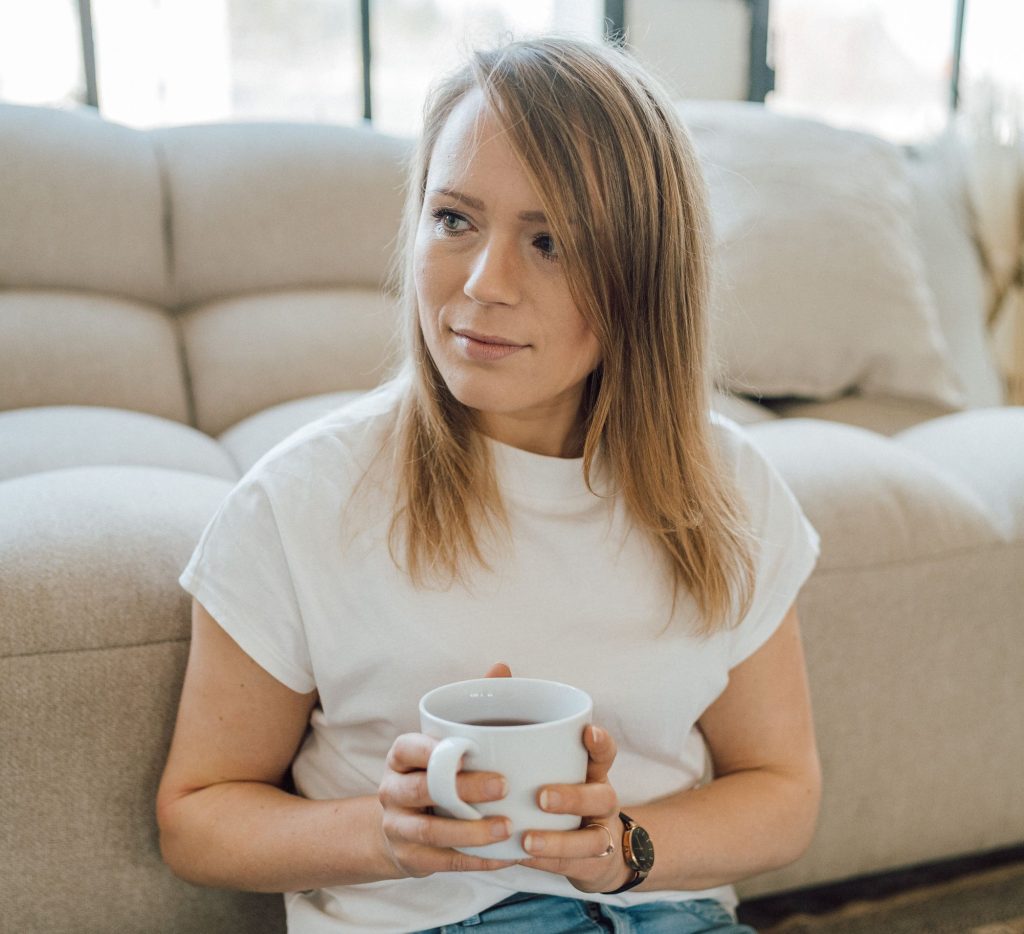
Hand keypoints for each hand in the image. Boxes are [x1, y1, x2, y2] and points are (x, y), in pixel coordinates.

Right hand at [376, 662, 514, 878]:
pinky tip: (506, 856)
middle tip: (504, 785)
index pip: (409, 748)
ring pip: (432, 830)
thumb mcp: (442, 741)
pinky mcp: (410, 858)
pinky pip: (443, 861)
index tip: (469, 750)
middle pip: (424, 789)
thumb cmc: (433, 773)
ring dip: (471, 831)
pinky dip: (476, 860)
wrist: (397, 829)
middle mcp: (392, 790)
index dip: (434, 750)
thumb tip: (502, 669)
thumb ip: (470, 708)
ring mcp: (397, 826)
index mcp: (400, 756)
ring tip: (509, 827)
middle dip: (464, 789)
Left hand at [518, 724, 632, 893]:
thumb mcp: (559, 778)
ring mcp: (601, 834)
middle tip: (541, 798)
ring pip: (592, 840)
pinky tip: (522, 857)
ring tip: (527, 841)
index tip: (587, 732)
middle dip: (573, 797)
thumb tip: (483, 745)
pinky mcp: (592, 864)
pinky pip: (573, 866)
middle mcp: (602, 803)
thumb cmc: (564, 804)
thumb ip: (535, 763)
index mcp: (594, 776)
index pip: (605, 754)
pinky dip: (547, 862)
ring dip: (558, 841)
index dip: (600, 744)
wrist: (595, 854)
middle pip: (603, 798)